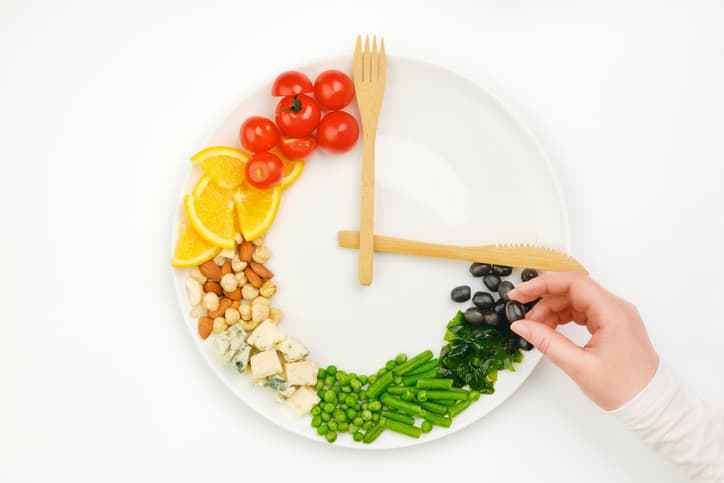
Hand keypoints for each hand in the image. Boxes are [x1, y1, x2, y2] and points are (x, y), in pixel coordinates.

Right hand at [507, 272, 658, 409]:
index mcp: (613, 312)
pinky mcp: (612, 323)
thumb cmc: (624, 388)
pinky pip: (583, 310)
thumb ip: (547, 342)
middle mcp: (616, 307)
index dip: (542, 284)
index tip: (519, 294)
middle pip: (572, 289)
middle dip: (544, 299)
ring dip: (552, 309)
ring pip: (575, 299)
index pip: (573, 282)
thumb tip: (521, 325)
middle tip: (523, 316)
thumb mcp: (579, 366)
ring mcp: (615, 314)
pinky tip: (550, 329)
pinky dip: (563, 316)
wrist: (650, 403)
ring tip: (536, 328)